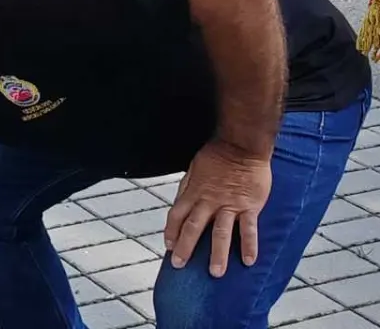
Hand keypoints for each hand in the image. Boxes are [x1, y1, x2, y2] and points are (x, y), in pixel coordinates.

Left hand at [164, 141, 271, 276]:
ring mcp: (229, 205)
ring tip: (215, 272)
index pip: (177, 214)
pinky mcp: (249, 206)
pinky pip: (248, 229)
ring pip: (220, 232)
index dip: (171, 231)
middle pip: (193, 227)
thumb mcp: (193, 168)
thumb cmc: (216, 155)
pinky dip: (248, 245)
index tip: (168, 246)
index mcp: (193, 192)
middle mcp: (209, 201)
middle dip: (185, 247)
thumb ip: (188, 187)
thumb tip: (180, 202)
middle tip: (180, 266)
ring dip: (217, 254)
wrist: (240, 145)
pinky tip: (248, 261)